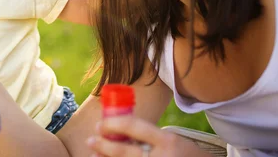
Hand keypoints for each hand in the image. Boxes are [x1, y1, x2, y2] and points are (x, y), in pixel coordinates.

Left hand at [87, 116, 209, 156]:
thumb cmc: (187, 156)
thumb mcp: (173, 141)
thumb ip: (150, 137)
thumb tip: (117, 132)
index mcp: (168, 141)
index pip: (134, 126)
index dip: (112, 124)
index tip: (100, 124)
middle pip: (124, 152)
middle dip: (103, 146)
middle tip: (90, 140)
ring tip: (93, 156)